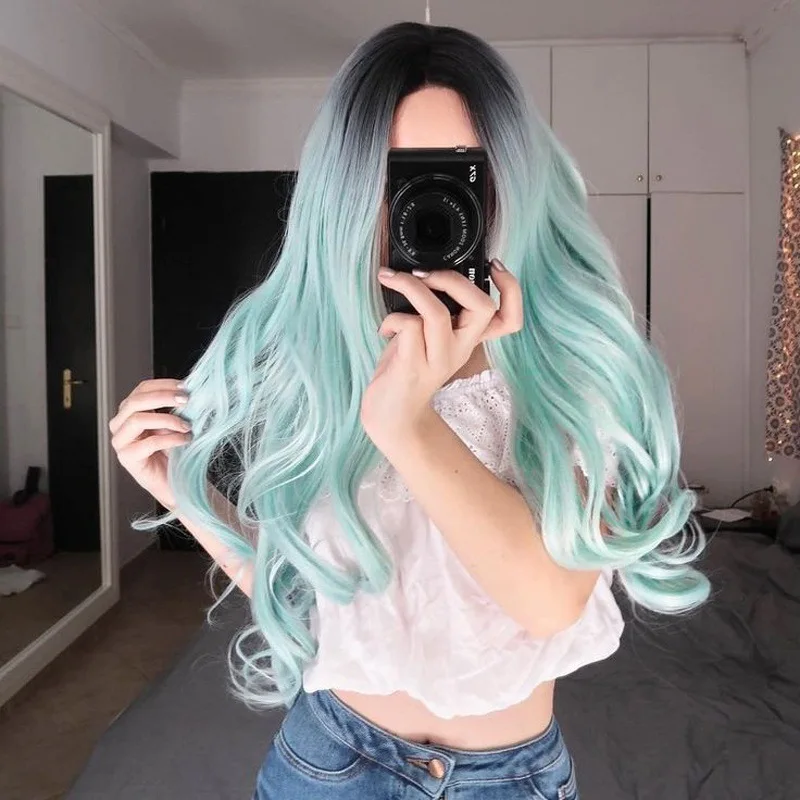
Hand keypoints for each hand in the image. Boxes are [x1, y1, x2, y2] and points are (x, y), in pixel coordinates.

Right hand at [108, 378, 191, 509]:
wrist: (176, 482)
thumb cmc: (175, 452)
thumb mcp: (175, 423)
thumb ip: (175, 407)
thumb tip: (187, 389)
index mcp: (131, 412)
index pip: (141, 389)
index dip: (162, 385)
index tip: (185, 386)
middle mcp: (120, 425)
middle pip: (135, 401)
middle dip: (162, 397)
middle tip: (186, 400)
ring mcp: (120, 442)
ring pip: (137, 420)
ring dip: (167, 419)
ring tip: (187, 426)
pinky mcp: (127, 458)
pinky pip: (148, 442)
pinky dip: (170, 438)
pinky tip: (185, 440)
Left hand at [361, 259, 522, 450]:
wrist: (392, 415)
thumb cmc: (407, 367)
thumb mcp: (429, 337)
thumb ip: (434, 312)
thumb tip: (422, 274)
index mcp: (469, 340)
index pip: (509, 319)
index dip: (511, 289)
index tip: (494, 265)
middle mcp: (460, 349)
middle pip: (482, 307)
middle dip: (452, 279)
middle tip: (423, 273)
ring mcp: (438, 359)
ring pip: (437, 313)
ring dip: (412, 288)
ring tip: (393, 280)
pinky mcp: (414, 366)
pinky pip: (408, 326)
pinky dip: (391, 318)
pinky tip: (385, 329)